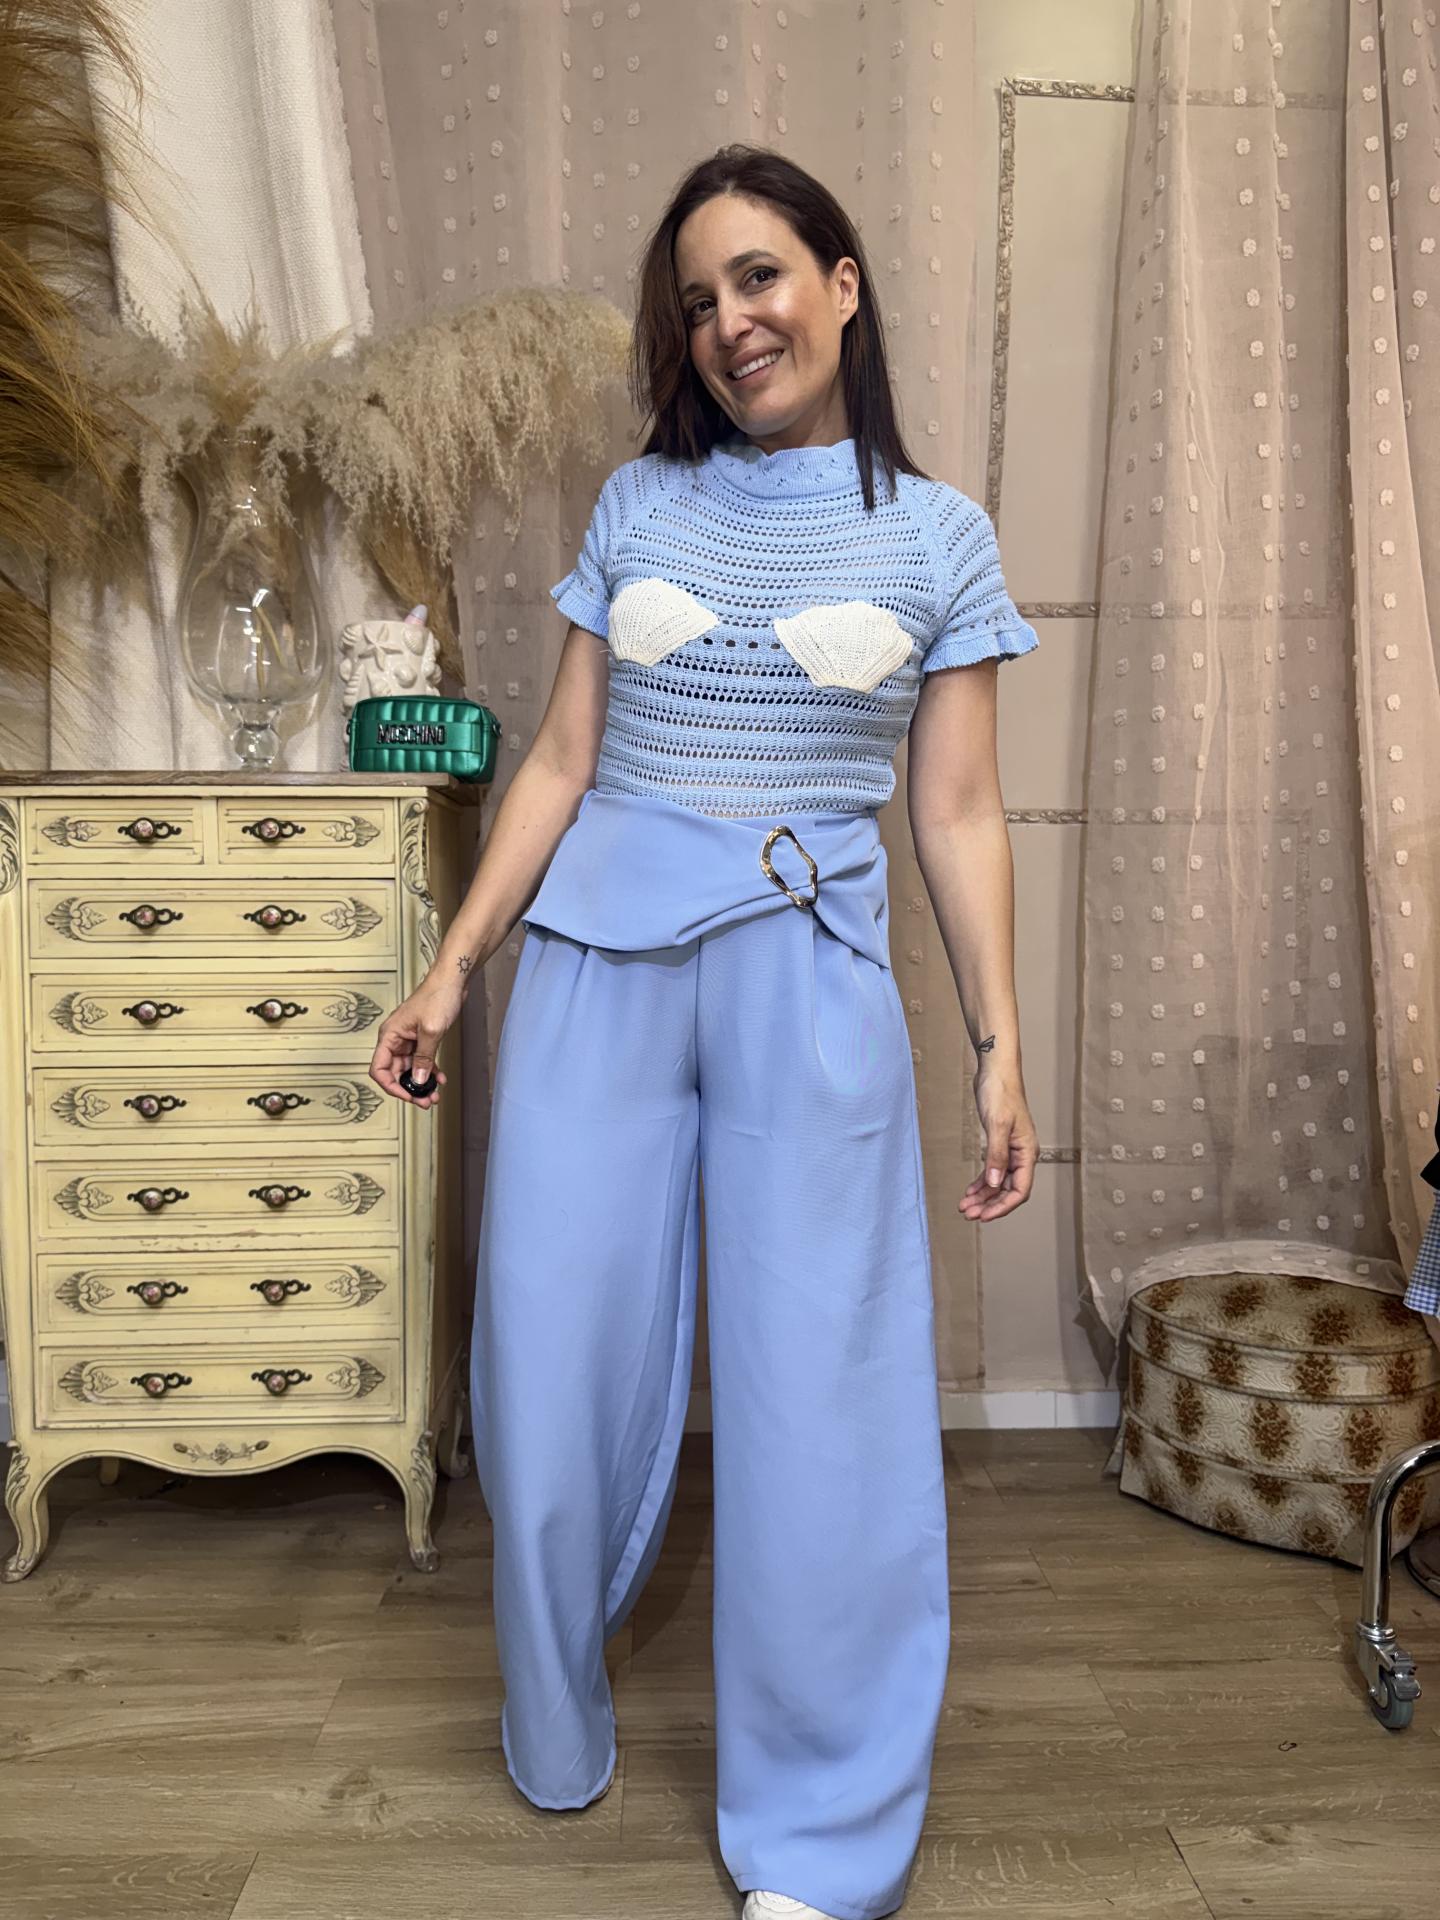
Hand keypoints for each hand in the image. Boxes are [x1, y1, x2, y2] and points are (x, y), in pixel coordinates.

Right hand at [369, 977, 466, 1108]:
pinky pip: (422, 1061)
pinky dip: (430, 1072)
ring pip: (410, 1069)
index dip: (390, 1086)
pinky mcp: (421, 1039)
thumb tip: (418, 1080)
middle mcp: (395, 1039)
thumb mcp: (430, 1031)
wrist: (452, 981)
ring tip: (434, 1095)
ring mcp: (408, 1040)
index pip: (379, 1069)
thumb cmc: (437, 996)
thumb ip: (424, 1058)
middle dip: (410, 1089)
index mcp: (389, 1036)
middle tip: (425, 1101)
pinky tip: (440, 1079)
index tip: (407, 1095)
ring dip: (421, 1083)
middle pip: (395, 1072)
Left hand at [959, 1063, 1037, 1220]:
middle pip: (1008, 1190)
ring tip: (965, 1206)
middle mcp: (1022, 1155)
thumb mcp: (997, 1124)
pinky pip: (992, 1170)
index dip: (1002, 1206)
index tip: (984, 1216)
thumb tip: (993, 1183)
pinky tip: (970, 1191)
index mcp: (1027, 1152)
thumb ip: (996, 1155)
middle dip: (989, 1204)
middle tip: (968, 1214)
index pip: (1019, 1190)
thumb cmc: (1001, 1092)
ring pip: (998, 1182)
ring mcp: (1011, 1150)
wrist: (996, 1070)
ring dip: (983, 1196)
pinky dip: (982, 1182)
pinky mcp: (999, 1144)